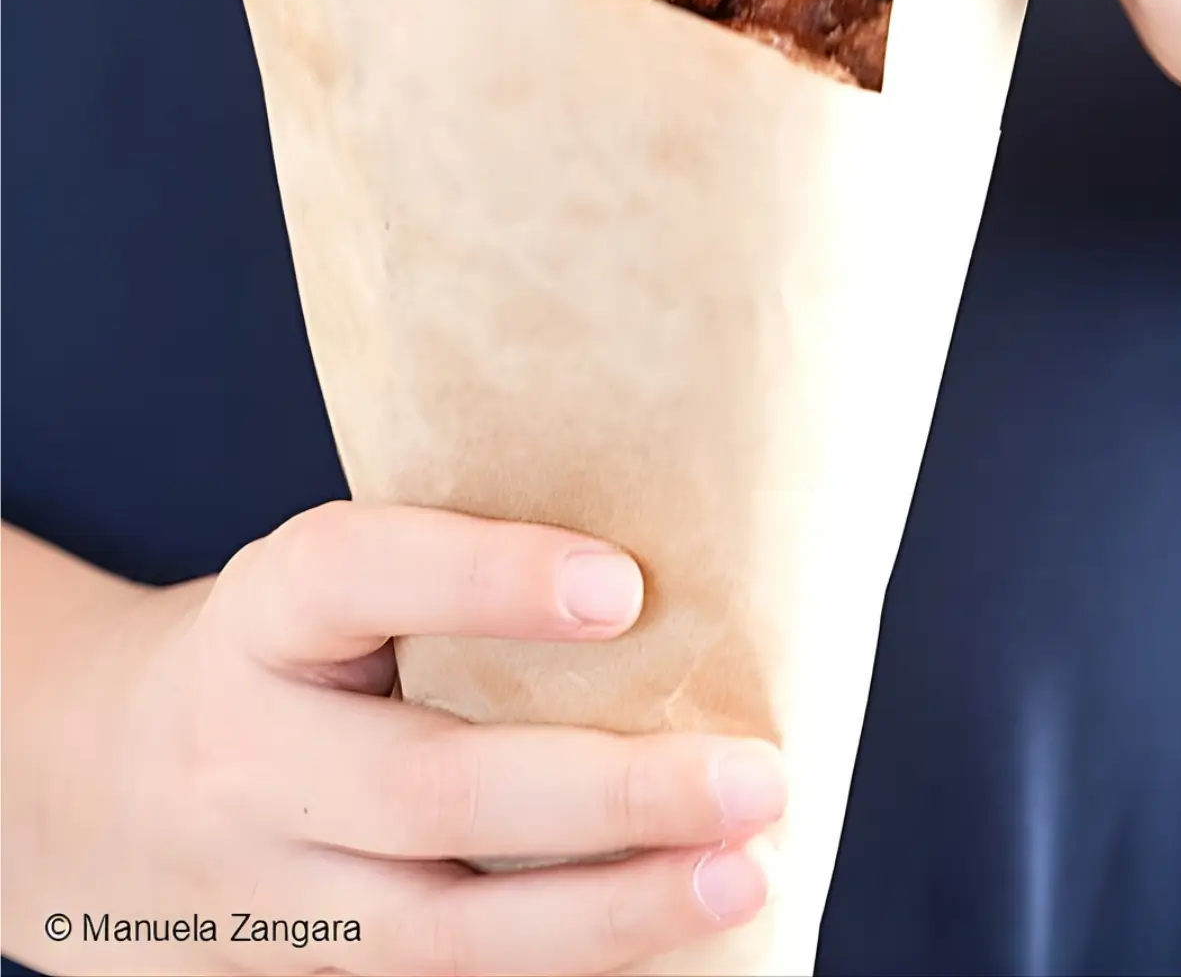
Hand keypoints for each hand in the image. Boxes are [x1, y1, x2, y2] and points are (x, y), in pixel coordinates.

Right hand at [11, 505, 781, 976]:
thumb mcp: (323, 586)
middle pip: (425, 786)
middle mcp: (248, 756)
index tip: (622, 584)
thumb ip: (441, 577)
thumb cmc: (279, 653)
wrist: (100, 782)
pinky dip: (565, 962)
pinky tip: (665, 932)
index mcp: (260, 616)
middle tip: (750, 774)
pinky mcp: (299, 975)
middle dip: (604, 791)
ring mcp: (266, 891)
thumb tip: (657, 577)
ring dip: (610, 910)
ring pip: (443, 928)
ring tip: (739, 874)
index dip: (485, 575)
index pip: (355, 573)